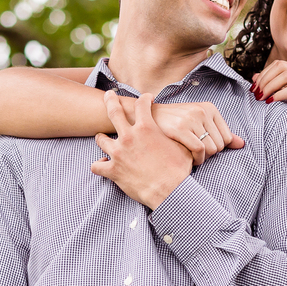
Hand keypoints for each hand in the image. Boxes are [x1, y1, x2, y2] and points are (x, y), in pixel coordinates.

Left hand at [92, 90, 192, 208]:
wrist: (169, 190)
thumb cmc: (178, 170)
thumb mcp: (182, 147)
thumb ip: (179, 137)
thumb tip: (189, 133)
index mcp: (146, 128)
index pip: (142, 105)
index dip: (144, 99)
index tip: (145, 98)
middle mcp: (129, 137)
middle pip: (114, 112)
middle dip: (110, 101)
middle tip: (108, 95)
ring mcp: (118, 153)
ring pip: (101, 140)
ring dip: (101, 138)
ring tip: (101, 137)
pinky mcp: (112, 170)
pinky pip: (97, 166)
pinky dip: (98, 165)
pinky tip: (101, 165)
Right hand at [152, 101, 245, 165]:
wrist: (146, 117)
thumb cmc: (174, 124)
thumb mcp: (198, 124)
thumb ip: (220, 133)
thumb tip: (241, 144)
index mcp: (209, 108)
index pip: (227, 138)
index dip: (216, 148)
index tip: (203, 149)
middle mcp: (202, 111)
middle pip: (219, 145)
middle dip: (209, 155)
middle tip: (195, 154)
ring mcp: (191, 119)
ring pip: (211, 149)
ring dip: (202, 158)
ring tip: (191, 156)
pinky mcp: (180, 128)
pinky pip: (199, 150)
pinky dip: (196, 159)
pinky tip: (189, 158)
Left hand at [251, 61, 286, 146]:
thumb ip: (275, 87)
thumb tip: (254, 77)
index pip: (279, 64)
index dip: (264, 73)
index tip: (253, 88)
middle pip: (282, 67)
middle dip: (265, 79)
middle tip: (256, 93)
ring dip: (269, 86)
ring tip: (261, 98)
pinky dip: (280, 94)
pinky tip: (270, 102)